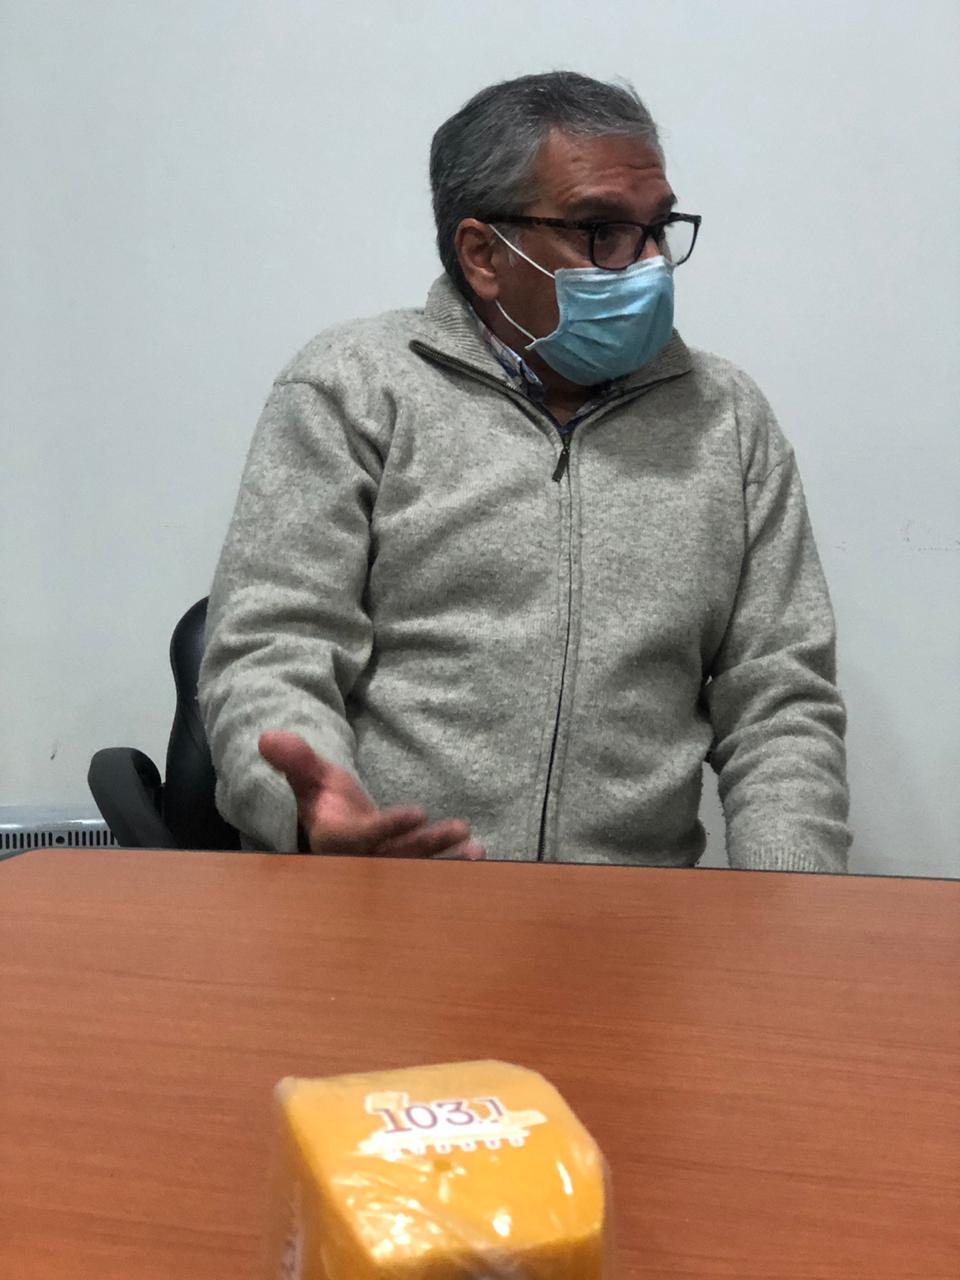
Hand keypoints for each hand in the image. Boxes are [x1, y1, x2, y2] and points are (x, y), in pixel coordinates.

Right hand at [258, 731, 484, 859]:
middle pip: (396, 860)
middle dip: (427, 849)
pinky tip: (479, 854)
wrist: (340, 826)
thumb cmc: (326, 800)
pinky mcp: (404, 873)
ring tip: (476, 849)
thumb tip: (268, 736)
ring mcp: (384, 872)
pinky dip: (454, 868)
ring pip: (417, 871)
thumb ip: (295, 760)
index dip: (389, 828)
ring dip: (447, 862)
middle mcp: (360, 864)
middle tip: (459, 830)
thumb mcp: (311, 778)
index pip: (361, 839)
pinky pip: (429, 875)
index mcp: (334, 842)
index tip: (419, 812)